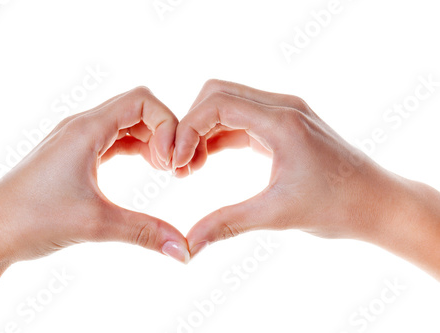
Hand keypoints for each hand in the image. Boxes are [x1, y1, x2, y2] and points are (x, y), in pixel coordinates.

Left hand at [0, 87, 191, 331]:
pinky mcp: (75, 153)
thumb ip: (145, 232)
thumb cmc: (32, 219)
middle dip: (164, 131)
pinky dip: (136, 147)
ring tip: (164, 169)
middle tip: (173, 167)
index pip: (142, 100)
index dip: (167, 124)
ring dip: (151, 139)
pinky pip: (114, 138)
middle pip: (137, 108)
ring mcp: (77, 138)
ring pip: (126, 123)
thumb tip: (184, 251)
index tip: (172, 161)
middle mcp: (81, 125)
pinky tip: (147, 167)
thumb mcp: (96, 224)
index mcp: (86, 129)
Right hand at [172, 80, 439, 280]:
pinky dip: (219, 135)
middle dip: (191, 125)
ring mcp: (284, 113)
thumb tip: (188, 244)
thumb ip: (227, 224)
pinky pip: (241, 119)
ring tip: (190, 167)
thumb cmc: (338, 207)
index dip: (188, 129)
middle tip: (179, 163)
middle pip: (218, 94)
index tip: (176, 162)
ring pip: (227, 104)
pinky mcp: (283, 125)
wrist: (378, 203)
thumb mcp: (277, 216)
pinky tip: (207, 161)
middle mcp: (283, 107)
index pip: (218, 103)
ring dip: (203, 130)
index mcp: (282, 121)